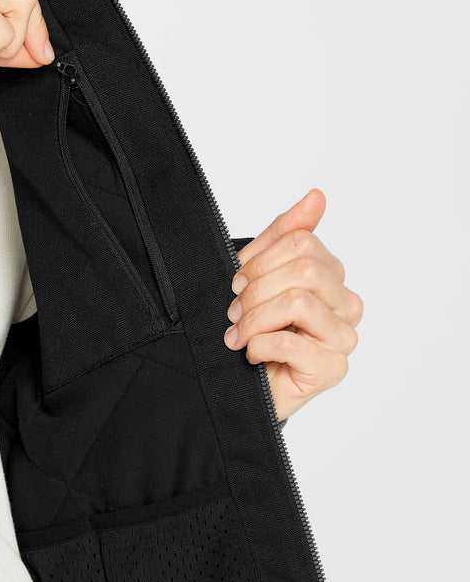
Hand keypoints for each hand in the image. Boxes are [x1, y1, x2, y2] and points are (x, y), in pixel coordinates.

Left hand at [223, 188, 363, 422]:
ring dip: (254, 320)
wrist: (237, 385)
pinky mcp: (332, 369)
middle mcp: (346, 306)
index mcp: (331, 277)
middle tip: (235, 312)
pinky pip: (291, 341)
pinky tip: (253, 355)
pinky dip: (260, 345)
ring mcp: (343, 339)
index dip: (259, 260)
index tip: (236, 284)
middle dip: (256, 289)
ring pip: (298, 302)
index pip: (301, 242)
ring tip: (239, 336)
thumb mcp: (259, 273)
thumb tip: (318, 196)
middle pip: (304, 269)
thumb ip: (285, 235)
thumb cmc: (251, 329)